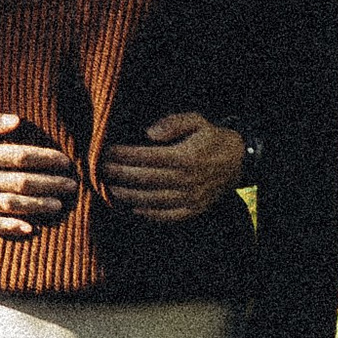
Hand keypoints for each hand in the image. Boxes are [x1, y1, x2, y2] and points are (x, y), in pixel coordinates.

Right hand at [0, 108, 79, 236]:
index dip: (47, 159)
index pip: (22, 156)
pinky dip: (9, 227)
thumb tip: (17, 122)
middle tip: (72, 186)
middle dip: (51, 184)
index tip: (66, 162)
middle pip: (22, 182)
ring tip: (58, 206)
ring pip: (10, 205)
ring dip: (37, 206)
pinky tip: (29, 228)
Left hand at [100, 110, 245, 224]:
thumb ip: (173, 123)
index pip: (147, 157)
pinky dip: (147, 213)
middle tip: (99, 170)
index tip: (106, 151)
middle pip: (144, 179)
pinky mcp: (193, 210)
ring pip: (152, 200)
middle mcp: (187, 180)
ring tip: (109, 188)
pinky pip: (166, 216)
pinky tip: (132, 206)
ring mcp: (190, 198)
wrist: (238, 161)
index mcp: (185, 157)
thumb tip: (148, 133)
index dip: (124, 155)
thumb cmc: (210, 139)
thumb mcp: (197, 121)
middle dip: (119, 174)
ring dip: (128, 195)